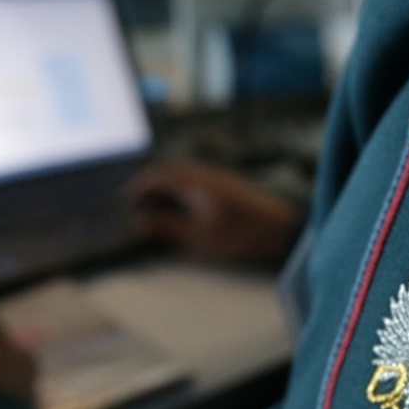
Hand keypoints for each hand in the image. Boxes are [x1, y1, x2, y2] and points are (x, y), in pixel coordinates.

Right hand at [125, 161, 300, 265]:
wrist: (283, 230)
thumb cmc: (242, 236)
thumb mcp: (200, 238)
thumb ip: (168, 228)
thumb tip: (141, 223)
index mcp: (195, 183)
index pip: (159, 176)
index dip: (139, 186)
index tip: (126, 199)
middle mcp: (207, 174)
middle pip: (171, 170)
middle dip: (151, 184)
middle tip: (138, 203)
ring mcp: (221, 177)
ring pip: (186, 173)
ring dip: (168, 185)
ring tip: (158, 206)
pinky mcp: (232, 184)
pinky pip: (198, 177)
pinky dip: (183, 187)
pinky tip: (186, 205)